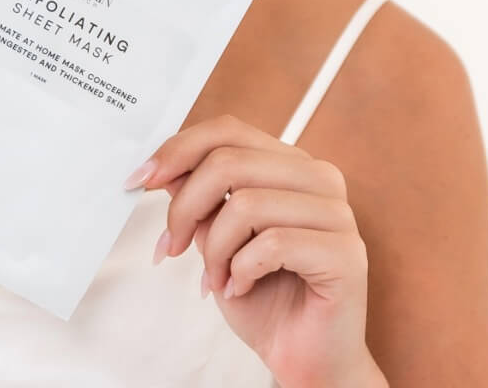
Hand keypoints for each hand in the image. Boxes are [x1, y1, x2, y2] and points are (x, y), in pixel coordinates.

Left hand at [124, 114, 382, 387]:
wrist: (304, 358)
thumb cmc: (263, 295)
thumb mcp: (216, 236)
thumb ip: (197, 196)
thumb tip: (162, 166)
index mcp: (289, 163)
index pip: (228, 130)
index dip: (179, 149)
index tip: (141, 179)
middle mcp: (318, 178)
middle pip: (229, 162)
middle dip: (185, 207)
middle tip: (169, 245)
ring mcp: (338, 213)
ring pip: (246, 204)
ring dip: (214, 250)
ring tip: (215, 278)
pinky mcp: (346, 253)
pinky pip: (272, 244)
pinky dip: (242, 270)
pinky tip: (242, 286)